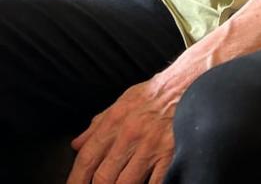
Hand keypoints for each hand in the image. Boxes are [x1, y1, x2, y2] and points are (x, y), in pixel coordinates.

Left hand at [67, 74, 189, 183]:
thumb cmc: (151, 96)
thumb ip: (96, 125)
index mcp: (114, 121)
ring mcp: (150, 147)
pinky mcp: (170, 155)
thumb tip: (76, 145)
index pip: (87, 157)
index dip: (76, 178)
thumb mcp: (120, 104)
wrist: (183, 86)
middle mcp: (129, 135)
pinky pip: (156, 182)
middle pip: (104, 176)